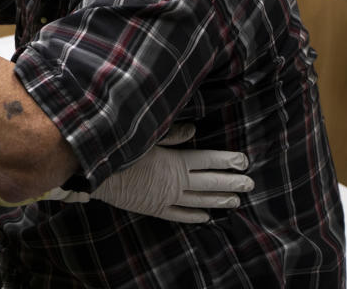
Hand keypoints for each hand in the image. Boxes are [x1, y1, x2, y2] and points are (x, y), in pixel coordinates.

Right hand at [49, 125, 253, 223]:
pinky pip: (180, 215)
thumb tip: (194, 130)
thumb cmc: (120, 151)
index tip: (244, 161)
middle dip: (231, 183)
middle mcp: (176, 182)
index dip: (227, 161)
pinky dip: (194, 216)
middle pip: (210, 183)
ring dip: (219, 200)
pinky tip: (206, 217)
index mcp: (176, 162)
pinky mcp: (154, 209)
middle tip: (250, 184)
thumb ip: (172, 135)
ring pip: (199, 201)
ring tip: (236, 201)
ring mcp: (166, 198)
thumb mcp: (146, 137)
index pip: (208, 160)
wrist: (96, 175)